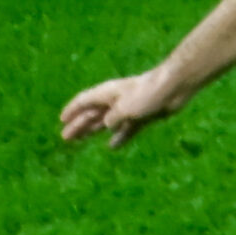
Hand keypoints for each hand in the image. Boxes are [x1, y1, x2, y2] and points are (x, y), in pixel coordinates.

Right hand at [61, 66, 185, 149]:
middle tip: (66, 138)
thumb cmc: (148, 93)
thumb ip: (112, 118)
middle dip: (79, 125)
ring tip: (81, 140)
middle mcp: (116, 101)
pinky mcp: (143, 116)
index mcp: (107, 94)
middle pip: (93, 114)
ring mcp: (130, 109)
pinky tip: (112, 146)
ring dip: (94, 131)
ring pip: (107, 122)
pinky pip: (126, 130)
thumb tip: (107, 125)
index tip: (61, 120)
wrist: (174, 88)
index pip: (84, 101)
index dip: (72, 111)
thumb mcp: (124, 108)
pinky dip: (119, 137)